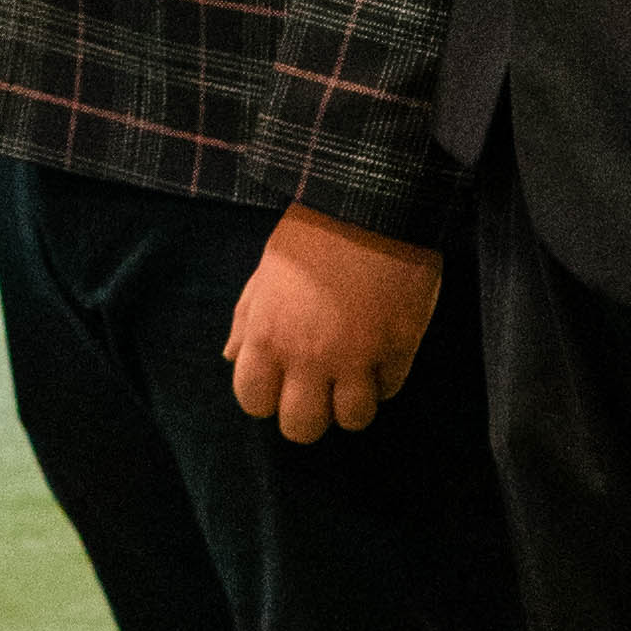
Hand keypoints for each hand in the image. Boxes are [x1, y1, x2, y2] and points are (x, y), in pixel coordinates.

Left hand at [227, 207, 444, 443]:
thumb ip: (248, 319)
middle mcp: (308, 356)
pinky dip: (385, 378)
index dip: (266, 397)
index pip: (253, 402)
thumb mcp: (267, 271)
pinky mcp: (399, 347)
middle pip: (301, 428)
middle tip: (319, 390)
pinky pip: (390, 389)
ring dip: (352, 402)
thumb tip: (231, 357)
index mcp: (268, 335)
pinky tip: (381, 353)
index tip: (280, 382)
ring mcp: (357, 356)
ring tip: (355, 377)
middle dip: (309, 414)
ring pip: (353, 419)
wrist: (371, 202)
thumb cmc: (311, 233)